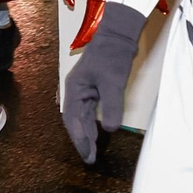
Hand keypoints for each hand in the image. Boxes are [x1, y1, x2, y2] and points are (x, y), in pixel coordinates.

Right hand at [62, 3, 144, 162]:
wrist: (119, 33)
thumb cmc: (112, 55)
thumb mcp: (113, 82)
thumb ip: (112, 107)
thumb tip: (111, 129)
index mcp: (74, 89)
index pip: (73, 121)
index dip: (80, 139)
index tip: (87, 156)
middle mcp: (76, 90)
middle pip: (76, 120)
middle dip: (82, 140)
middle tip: (90, 159)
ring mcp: (85, 88)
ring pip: (83, 116)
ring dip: (87, 132)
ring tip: (93, 150)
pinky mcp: (95, 86)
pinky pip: (90, 109)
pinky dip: (93, 122)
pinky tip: (99, 130)